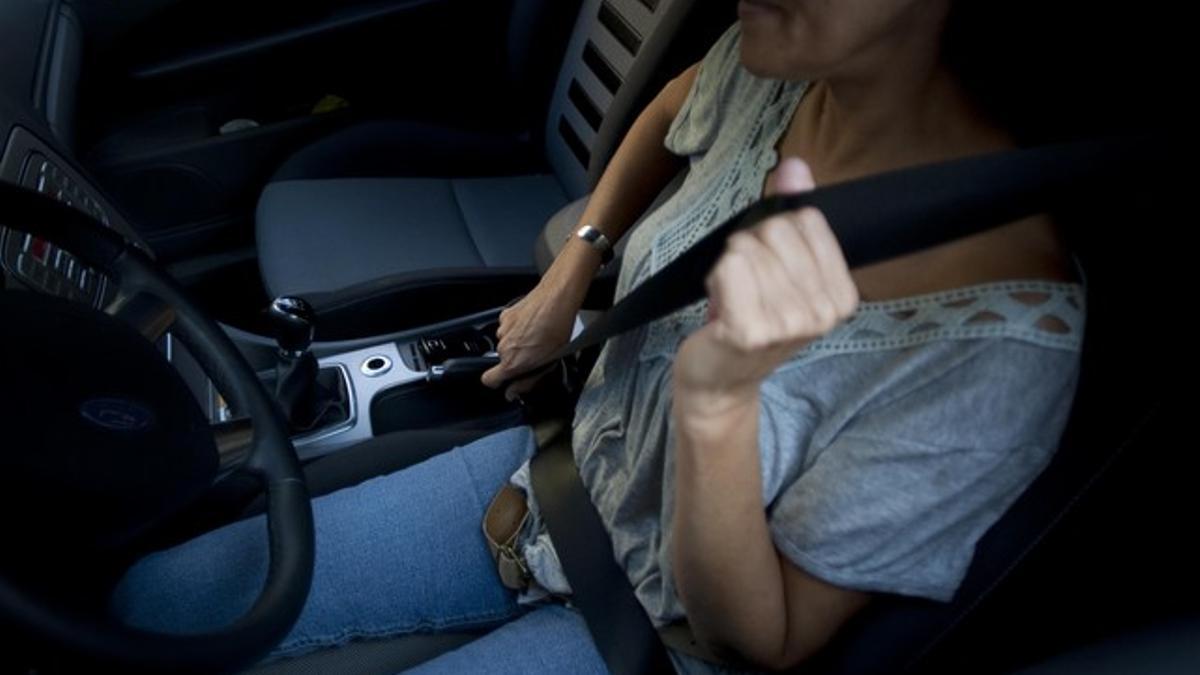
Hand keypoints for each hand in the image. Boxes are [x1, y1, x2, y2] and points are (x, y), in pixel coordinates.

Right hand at [481, 279, 580, 399]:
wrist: (556, 299)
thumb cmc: (557, 329)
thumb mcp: (548, 362)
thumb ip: (527, 381)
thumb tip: (512, 393)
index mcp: (512, 362)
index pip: (488, 380)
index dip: (496, 382)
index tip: (505, 380)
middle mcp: (503, 346)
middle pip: (503, 359)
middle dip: (516, 358)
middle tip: (535, 353)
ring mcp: (503, 329)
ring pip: (506, 343)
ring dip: (518, 342)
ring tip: (537, 336)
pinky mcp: (505, 315)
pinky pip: (508, 327)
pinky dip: (517, 327)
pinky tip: (532, 324)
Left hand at [673, 158, 858, 420]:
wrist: (721, 379)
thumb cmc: (750, 316)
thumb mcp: (780, 264)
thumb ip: (791, 211)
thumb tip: (795, 166)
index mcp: (842, 295)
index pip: (805, 219)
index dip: (775, 233)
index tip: (770, 269)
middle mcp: (822, 313)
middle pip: (775, 230)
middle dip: (750, 248)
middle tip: (747, 286)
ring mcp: (788, 325)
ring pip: (746, 247)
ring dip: (729, 267)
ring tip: (734, 298)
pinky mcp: (750, 332)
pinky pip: (729, 266)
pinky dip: (716, 278)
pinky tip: (720, 306)